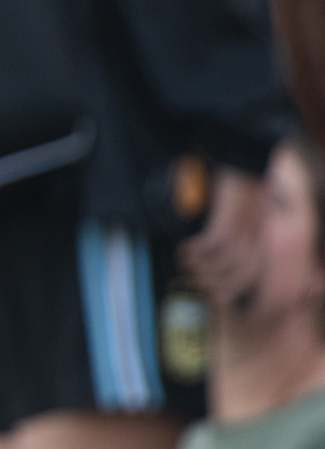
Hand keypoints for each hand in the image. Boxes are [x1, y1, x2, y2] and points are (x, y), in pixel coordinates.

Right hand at [181, 166, 266, 309]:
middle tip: (196, 283)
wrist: (240, 151)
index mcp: (264, 234)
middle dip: (216, 284)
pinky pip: (212, 242)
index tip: (215, 296)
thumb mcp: (246, 209)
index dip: (235, 291)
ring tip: (186, 262)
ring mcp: (245, 224)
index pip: (255, 275)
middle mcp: (258, 233)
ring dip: (202, 267)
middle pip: (241, 274)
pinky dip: (197, 250)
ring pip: (225, 261)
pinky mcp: (230, 213)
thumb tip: (221, 252)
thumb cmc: (238, 181)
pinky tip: (185, 247)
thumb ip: (241, 230)